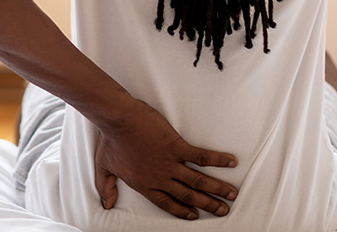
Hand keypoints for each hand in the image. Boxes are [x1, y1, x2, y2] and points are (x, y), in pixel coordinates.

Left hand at [94, 99, 237, 219]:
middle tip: (223, 210)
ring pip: (198, 180)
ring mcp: (170, 163)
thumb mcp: (104, 167)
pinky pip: (201, 157)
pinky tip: (231, 162)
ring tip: (232, 194)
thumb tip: (106, 203)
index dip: (182, 210)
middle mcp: (160, 178)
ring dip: (217, 188)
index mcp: (144, 185)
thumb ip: (106, 187)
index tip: (195, 215)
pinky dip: (218, 160)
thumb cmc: (110, 140)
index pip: (167, 203)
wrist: (118, 120)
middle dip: (208, 204)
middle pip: (188, 196)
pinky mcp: (176, 147)